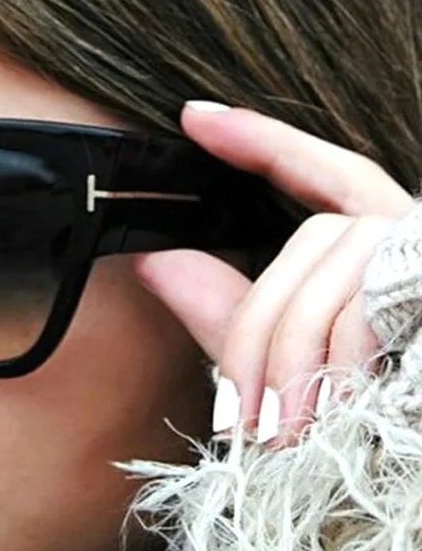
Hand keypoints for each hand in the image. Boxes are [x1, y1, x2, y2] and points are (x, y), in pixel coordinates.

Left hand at [135, 104, 412, 442]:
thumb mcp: (285, 364)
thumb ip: (228, 309)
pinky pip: (362, 316)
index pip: (323, 172)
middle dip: (258, 328)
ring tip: (268, 432)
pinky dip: (326, 370)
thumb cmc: (362, 422)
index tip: (196, 118)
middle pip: (313, 239)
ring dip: (286, 362)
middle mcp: (415, 245)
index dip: (265, 142)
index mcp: (383, 251)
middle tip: (237, 408)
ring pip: (330, 281)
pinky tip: (316, 422)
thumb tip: (155, 259)